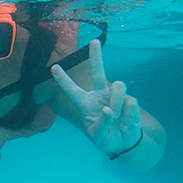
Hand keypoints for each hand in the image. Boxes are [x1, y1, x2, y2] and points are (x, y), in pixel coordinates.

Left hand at [51, 40, 141, 154]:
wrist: (124, 141)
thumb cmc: (105, 137)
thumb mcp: (98, 136)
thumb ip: (101, 124)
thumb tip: (109, 110)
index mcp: (85, 104)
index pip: (71, 90)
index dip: (63, 79)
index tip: (53, 67)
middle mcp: (99, 95)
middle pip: (98, 72)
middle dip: (96, 56)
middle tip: (94, 41)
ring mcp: (114, 96)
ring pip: (118, 85)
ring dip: (117, 100)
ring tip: (115, 115)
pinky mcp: (129, 101)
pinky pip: (130, 101)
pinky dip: (128, 115)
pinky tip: (126, 123)